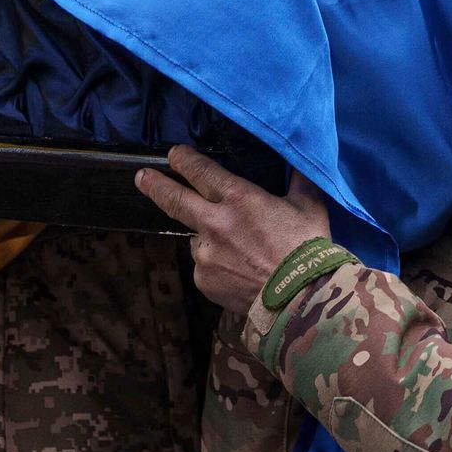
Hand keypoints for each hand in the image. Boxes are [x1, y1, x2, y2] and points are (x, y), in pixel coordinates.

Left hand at [135, 147, 334, 312]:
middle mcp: (215, 223)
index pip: (201, 172)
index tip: (173, 154)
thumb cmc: (308, 247)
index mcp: (239, 198)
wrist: (300, 297)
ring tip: (239, 251)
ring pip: (197, 238)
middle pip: (175, 200)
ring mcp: (205, 254)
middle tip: (141, 177)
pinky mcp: (204, 280)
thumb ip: (299, 180)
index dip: (184, 160)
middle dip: (155, 185)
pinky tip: (239, 271)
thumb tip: (300, 157)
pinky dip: (217, 265)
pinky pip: (205, 266)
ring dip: (208, 239)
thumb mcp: (309, 206)